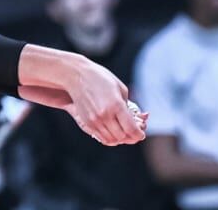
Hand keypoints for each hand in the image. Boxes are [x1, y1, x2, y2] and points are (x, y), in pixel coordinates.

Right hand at [18, 85, 147, 141]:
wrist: (76, 76)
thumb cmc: (100, 78)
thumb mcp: (120, 89)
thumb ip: (128, 107)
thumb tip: (134, 121)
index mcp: (116, 105)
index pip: (132, 129)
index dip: (139, 134)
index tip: (141, 133)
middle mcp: (105, 115)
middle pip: (123, 137)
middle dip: (131, 137)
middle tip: (134, 133)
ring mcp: (94, 120)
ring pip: (112, 140)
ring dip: (120, 138)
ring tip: (123, 132)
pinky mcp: (87, 122)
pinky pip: (101, 138)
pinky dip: (110, 138)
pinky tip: (113, 131)